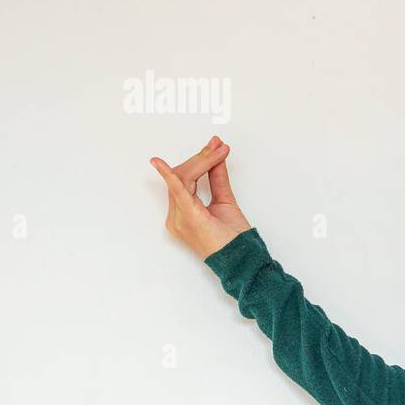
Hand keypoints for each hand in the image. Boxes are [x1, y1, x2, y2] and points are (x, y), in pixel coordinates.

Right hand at [150, 136, 252, 258]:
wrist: (242, 259)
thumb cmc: (233, 239)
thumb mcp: (224, 201)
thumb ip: (218, 179)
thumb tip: (217, 158)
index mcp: (182, 214)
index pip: (184, 180)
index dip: (199, 161)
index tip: (215, 146)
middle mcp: (177, 217)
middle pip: (182, 177)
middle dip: (201, 158)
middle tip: (218, 145)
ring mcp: (180, 219)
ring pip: (184, 179)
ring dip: (202, 161)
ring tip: (219, 149)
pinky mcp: (189, 218)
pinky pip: (177, 193)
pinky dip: (170, 177)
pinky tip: (162, 165)